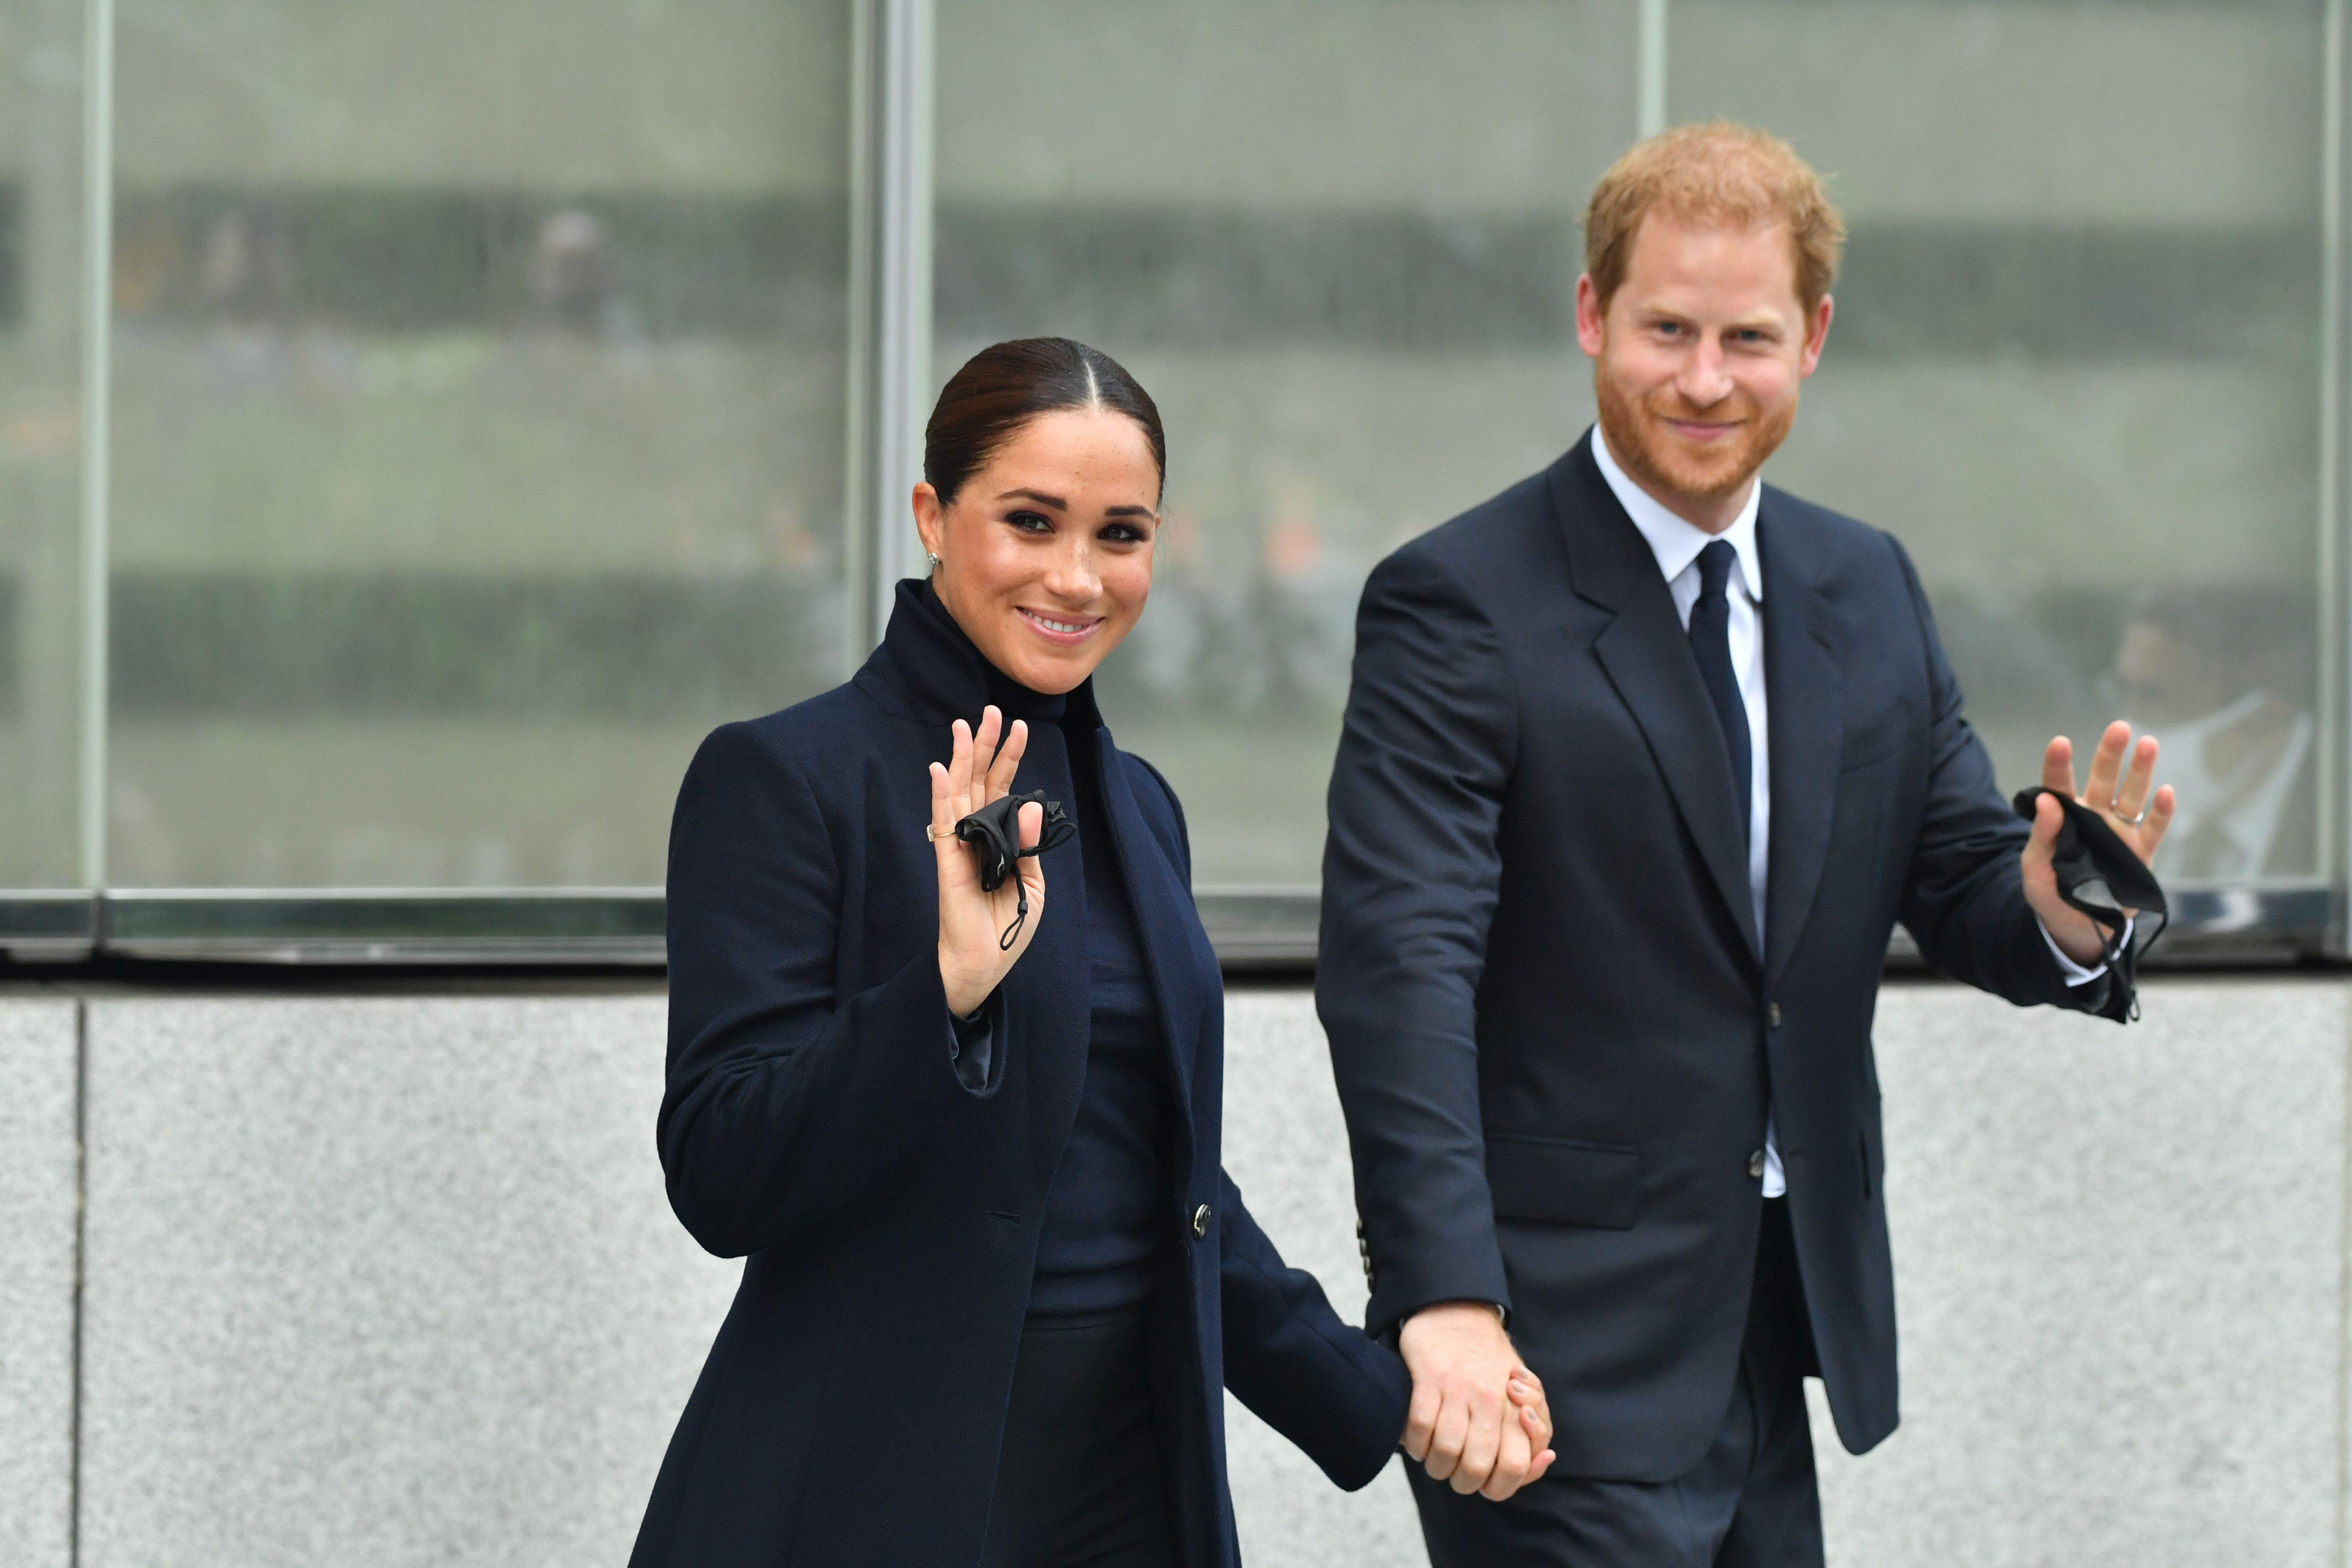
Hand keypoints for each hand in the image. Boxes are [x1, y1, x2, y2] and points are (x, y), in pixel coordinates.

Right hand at [931, 706, 1042, 1016]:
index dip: (1010, 758)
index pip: (1003, 789)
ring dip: (961, 758)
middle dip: (985, 745)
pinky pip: (943, 822)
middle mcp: (977, 834)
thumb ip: (1030, 844)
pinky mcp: (948, 861)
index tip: (1020, 727)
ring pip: (960, 792)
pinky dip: (940, 795)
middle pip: (979, 780)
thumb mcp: (1034, 884)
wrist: (985, 962)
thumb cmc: (1007, 925)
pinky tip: (939, 768)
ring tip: (964, 724)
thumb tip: (1028, 804)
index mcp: (999, 838)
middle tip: (990, 710)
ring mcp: (960, 845)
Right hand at [1398, 1301, 1556, 1500]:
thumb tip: (1546, 1458)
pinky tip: (1418, 1442)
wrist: (1459, 1310)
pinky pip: (1419, 1426)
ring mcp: (1459, 1388)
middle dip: (1462, 1482)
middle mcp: (1490, 1399)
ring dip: (1436, 1466)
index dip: (1499, 1486)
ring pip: (1445, 1451)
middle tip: (1456, 1475)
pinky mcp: (1429, 1377)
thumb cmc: (1493, 1362)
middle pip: (1476, 1467)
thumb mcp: (1526, 1392)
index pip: (1516, 1467)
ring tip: (1434, 1461)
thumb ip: (1537, 1430)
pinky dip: (1415, 1444)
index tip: (1487, 1480)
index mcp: (1516, 1406)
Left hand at [2022, 719, 2174, 965]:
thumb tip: (2047, 802)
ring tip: (2148, 744)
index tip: (2059, 743)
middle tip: (2119, 727)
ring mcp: (2120, 833)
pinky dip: (2162, 812)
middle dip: (2110, 755)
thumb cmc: (2050, 894)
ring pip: (2132, 796)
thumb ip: (2040, 838)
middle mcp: (2094, 818)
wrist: (2077, 926)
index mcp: (2064, 819)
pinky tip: (2166, 792)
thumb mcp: (2035, 871)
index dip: (2059, 765)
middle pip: (2103, 780)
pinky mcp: (2141, 853)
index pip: (2059, 786)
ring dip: (2140, 771)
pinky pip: (2154, 828)